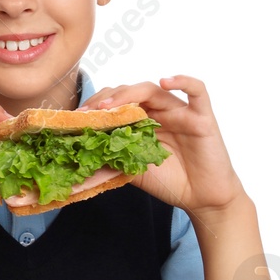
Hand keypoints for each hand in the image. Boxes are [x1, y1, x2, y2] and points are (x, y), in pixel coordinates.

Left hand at [78, 75, 246, 215]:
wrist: (200, 199)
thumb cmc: (169, 182)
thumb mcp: (132, 170)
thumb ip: (112, 158)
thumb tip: (80, 155)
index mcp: (141, 122)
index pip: (116, 102)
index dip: (96, 106)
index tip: (77, 117)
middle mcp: (159, 112)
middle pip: (131, 92)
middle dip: (106, 99)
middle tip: (89, 111)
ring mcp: (180, 112)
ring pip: (154, 90)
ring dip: (129, 93)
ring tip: (110, 104)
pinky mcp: (202, 118)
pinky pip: (198, 92)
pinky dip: (184, 81)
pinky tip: (166, 81)